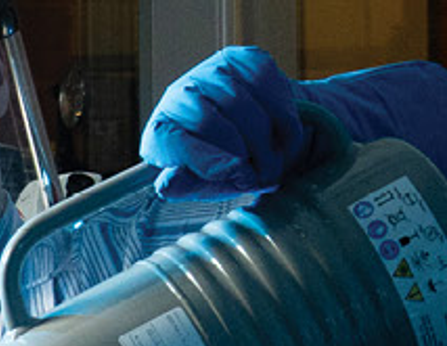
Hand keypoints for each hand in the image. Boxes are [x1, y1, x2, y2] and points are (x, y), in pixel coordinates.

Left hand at [139, 46, 309, 199]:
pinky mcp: (243, 59)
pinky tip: (283, 133)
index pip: (165, 138)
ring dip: (266, 141)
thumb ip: (188, 185)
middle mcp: (179, 95)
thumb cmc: (233, 167)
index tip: (236, 174)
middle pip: (206, 121)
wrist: (273, 140)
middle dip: (242, 155)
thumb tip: (168, 182)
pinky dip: (283, 116)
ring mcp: (210, 72)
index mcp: (162, 130)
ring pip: (239, 103)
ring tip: (274, 161)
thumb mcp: (210, 185)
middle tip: (263, 176)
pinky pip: (265, 84)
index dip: (201, 159)